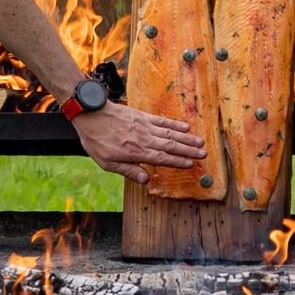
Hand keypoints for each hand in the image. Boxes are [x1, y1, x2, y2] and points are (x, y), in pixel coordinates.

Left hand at [71, 100, 205, 184]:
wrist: (91, 114)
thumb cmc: (97, 141)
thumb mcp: (107, 163)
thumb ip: (129, 171)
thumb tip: (146, 180)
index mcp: (136, 153)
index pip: (162, 158)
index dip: (178, 162)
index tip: (191, 164)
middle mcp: (144, 139)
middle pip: (171, 146)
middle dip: (188, 151)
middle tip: (203, 154)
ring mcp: (145, 126)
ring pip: (170, 134)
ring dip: (186, 138)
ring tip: (200, 142)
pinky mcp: (142, 116)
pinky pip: (162, 121)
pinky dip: (174, 124)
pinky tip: (185, 127)